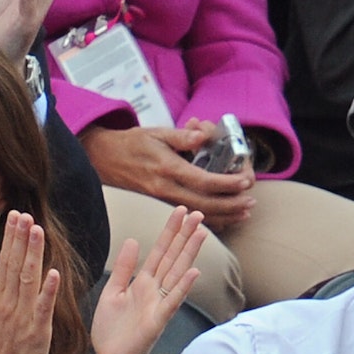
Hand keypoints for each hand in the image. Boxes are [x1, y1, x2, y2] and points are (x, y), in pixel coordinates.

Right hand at [0, 211, 60, 353]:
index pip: (4, 260)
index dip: (11, 237)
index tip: (15, 215)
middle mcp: (9, 303)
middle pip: (15, 265)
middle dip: (20, 239)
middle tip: (25, 215)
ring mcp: (23, 316)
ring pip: (28, 280)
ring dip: (32, 255)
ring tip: (37, 232)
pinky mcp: (37, 331)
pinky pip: (43, 308)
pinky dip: (48, 290)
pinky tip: (53, 272)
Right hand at [79, 124, 255, 229]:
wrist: (103, 159)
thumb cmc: (132, 143)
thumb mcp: (158, 132)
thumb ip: (183, 135)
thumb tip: (205, 134)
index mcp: (167, 168)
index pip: (204, 181)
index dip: (228, 184)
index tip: (246, 181)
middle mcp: (164, 189)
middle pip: (204, 204)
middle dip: (231, 205)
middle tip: (251, 202)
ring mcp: (160, 201)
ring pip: (196, 215)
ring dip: (222, 217)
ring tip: (243, 214)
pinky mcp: (158, 206)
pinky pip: (186, 217)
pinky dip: (206, 220)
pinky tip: (222, 219)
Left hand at [89, 206, 204, 353]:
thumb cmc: (112, 332)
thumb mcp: (112, 293)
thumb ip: (123, 269)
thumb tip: (134, 240)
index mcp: (142, 284)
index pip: (160, 252)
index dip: (170, 232)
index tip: (180, 211)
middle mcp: (155, 292)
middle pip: (173, 258)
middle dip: (184, 236)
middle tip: (198, 212)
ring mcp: (158, 306)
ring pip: (177, 274)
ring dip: (189, 253)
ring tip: (201, 232)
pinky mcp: (157, 322)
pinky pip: (172, 302)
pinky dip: (183, 287)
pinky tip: (194, 271)